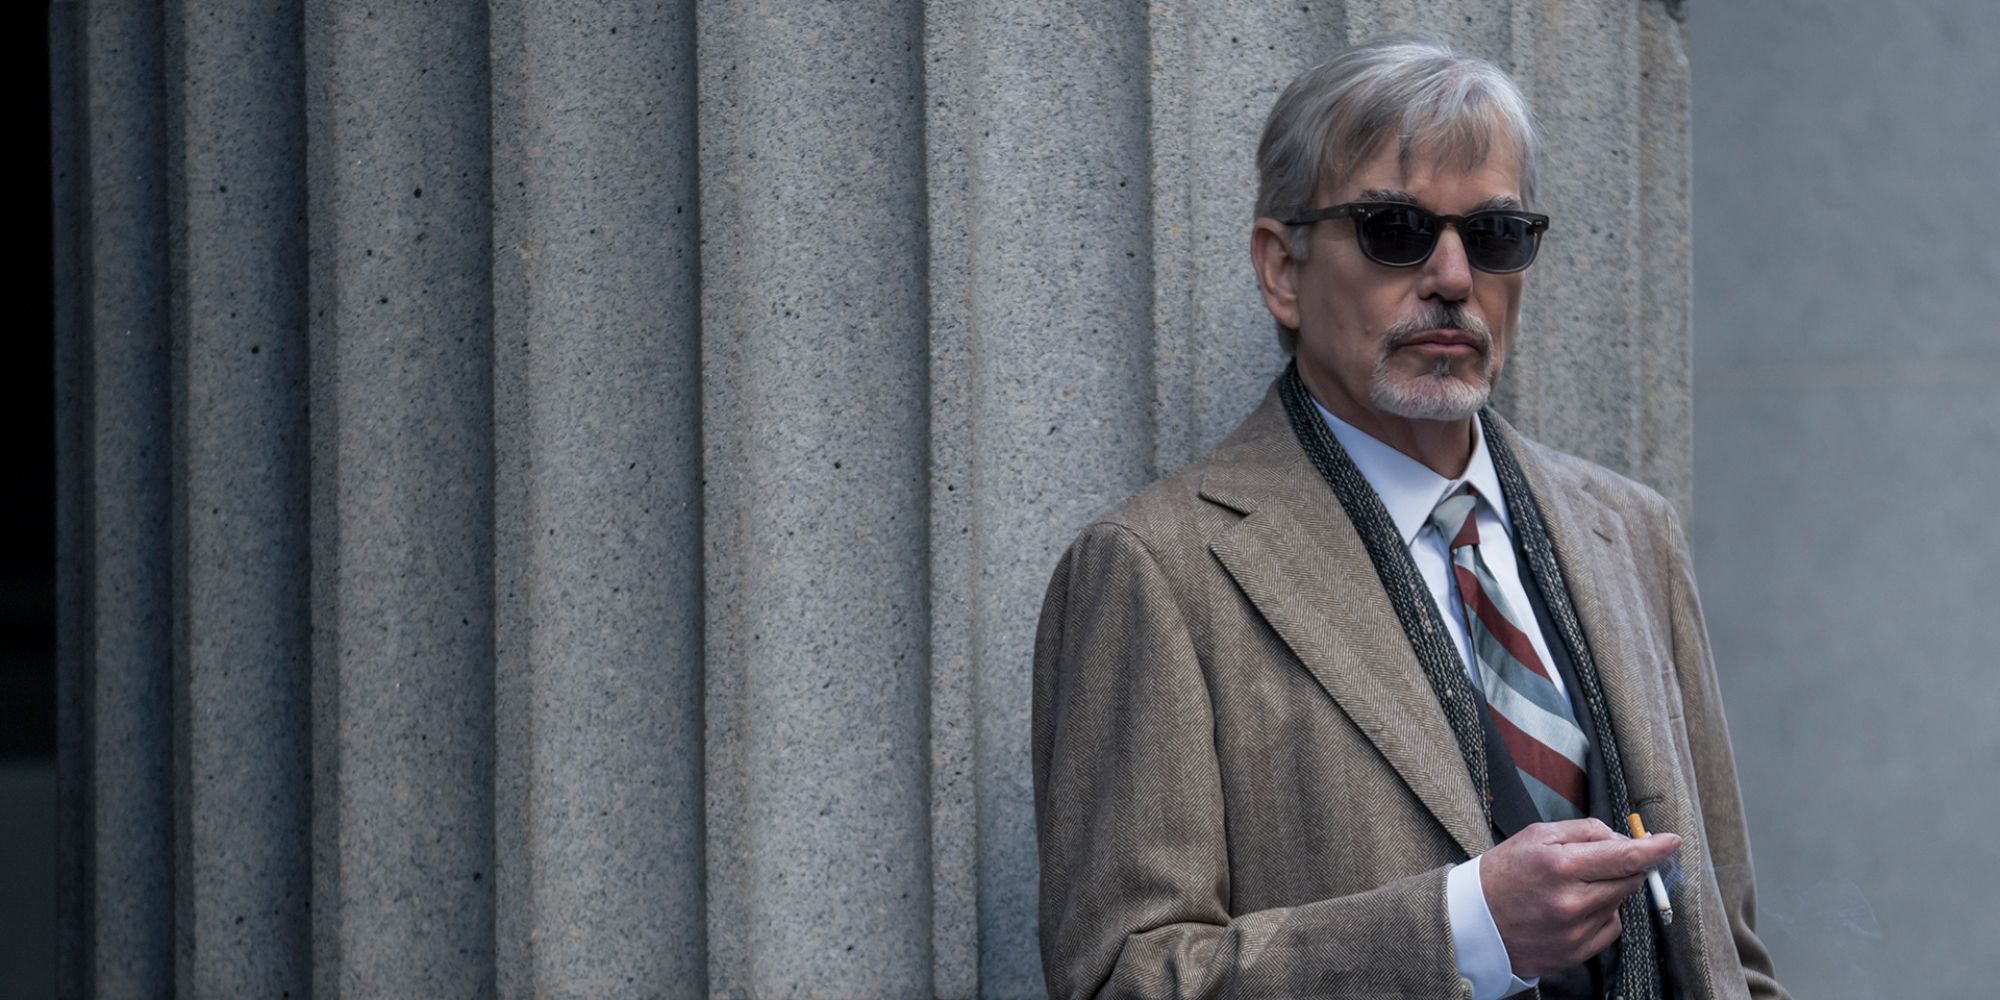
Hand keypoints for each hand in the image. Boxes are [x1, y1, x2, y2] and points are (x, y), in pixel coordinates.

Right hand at [1479, 819, 1679, 977]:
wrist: (1474, 922)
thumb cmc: (1504, 873)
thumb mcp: (1535, 836)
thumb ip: (1583, 831)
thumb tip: (1622, 838)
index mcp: (1560, 865)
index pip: (1623, 856)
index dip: (1654, 849)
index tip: (1673, 841)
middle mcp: (1571, 901)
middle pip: (1628, 880)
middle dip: (1627, 866)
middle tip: (1601, 860)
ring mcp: (1574, 931)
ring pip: (1619, 903)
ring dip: (1609, 889)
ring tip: (1574, 886)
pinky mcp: (1576, 952)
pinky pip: (1610, 928)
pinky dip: (1601, 914)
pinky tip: (1574, 909)